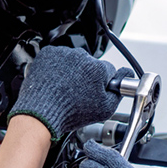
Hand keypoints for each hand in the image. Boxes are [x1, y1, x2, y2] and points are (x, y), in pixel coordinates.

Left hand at [8, 46, 132, 140]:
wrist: (41, 113)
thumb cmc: (69, 112)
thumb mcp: (105, 109)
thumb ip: (118, 91)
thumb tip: (125, 77)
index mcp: (97, 68)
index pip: (108, 70)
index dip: (103, 83)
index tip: (95, 90)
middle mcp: (81, 57)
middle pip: (90, 64)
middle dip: (87, 76)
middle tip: (78, 93)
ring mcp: (64, 54)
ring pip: (74, 61)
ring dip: (72, 70)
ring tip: (65, 89)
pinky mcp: (49, 54)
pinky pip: (58, 58)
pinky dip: (57, 67)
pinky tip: (56, 82)